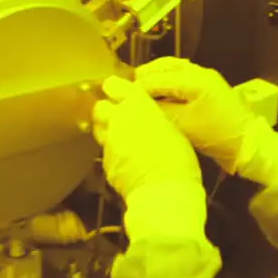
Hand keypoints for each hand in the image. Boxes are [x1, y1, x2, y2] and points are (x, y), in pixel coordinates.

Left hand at [92, 76, 200, 200]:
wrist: (163, 192)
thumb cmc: (178, 159)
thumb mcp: (173, 130)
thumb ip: (154, 119)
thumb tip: (148, 119)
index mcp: (138, 106)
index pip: (115, 85)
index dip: (114, 87)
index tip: (116, 90)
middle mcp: (118, 120)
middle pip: (100, 107)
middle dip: (106, 110)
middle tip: (119, 116)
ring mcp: (109, 141)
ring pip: (99, 128)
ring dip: (106, 130)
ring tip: (121, 138)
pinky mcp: (105, 162)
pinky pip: (105, 152)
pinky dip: (113, 153)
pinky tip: (125, 160)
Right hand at [133, 57, 264, 178]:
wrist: (248, 143)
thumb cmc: (216, 135)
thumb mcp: (184, 125)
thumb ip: (160, 111)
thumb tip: (139, 105)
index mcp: (193, 80)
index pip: (157, 79)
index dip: (137, 87)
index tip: (121, 95)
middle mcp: (199, 72)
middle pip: (165, 66)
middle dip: (145, 76)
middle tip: (127, 88)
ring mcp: (206, 77)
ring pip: (174, 67)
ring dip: (156, 75)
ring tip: (141, 87)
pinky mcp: (209, 85)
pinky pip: (183, 74)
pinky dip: (168, 78)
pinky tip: (160, 91)